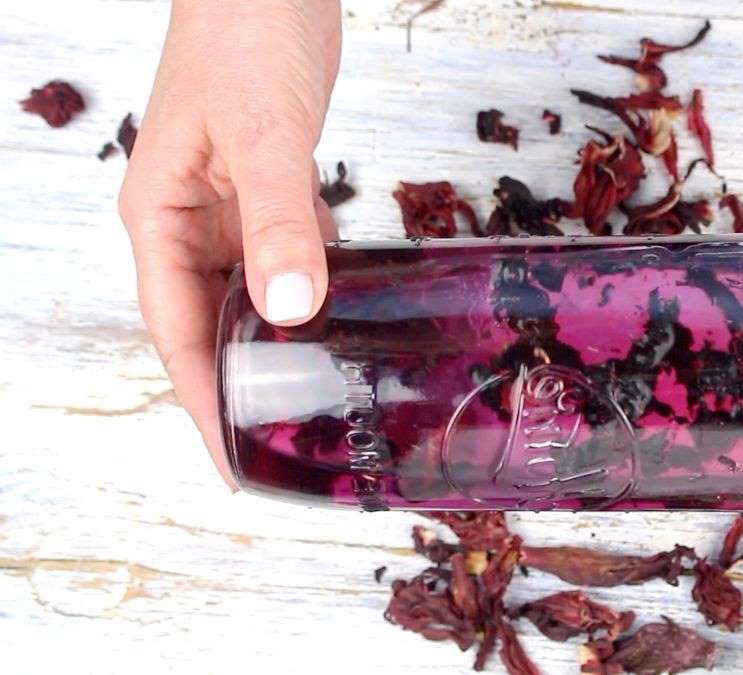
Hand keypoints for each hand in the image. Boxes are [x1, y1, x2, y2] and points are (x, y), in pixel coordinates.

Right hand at [118, 0, 341, 486]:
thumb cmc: (244, 30)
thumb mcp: (263, 134)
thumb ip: (277, 222)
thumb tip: (290, 311)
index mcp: (159, 218)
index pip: (176, 333)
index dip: (204, 401)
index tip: (234, 461)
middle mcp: (188, 222)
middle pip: (209, 327)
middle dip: (242, 386)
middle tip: (290, 444)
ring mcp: (230, 206)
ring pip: (250, 297)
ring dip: (276, 345)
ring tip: (317, 399)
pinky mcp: (272, 189)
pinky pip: (286, 258)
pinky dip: (309, 293)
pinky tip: (341, 321)